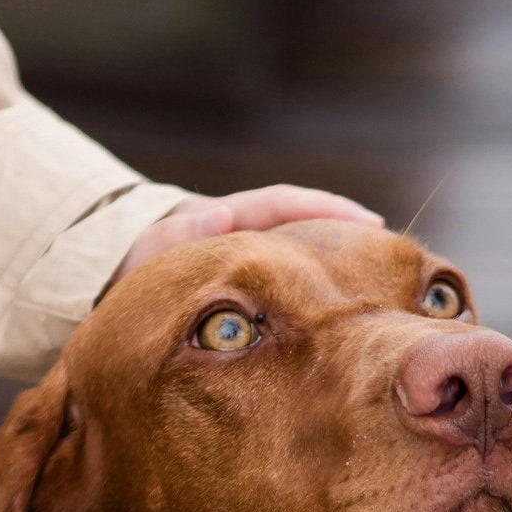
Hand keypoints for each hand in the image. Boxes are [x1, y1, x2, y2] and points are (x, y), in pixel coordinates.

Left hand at [112, 186, 383, 283]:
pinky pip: (289, 277)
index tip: (369, 222)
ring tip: (374, 281)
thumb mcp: (150, 251)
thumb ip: (178, 235)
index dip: (327, 208)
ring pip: (299, 250)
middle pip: (304, 222)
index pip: (284, 202)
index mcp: (227, 216)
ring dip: (333, 259)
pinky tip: (336, 309)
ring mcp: (249, 252)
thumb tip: (220, 213)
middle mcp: (245, 228)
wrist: (120, 283)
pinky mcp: (249, 281)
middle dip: (345, 230)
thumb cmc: (135, 267)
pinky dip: (314, 285)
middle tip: (390, 251)